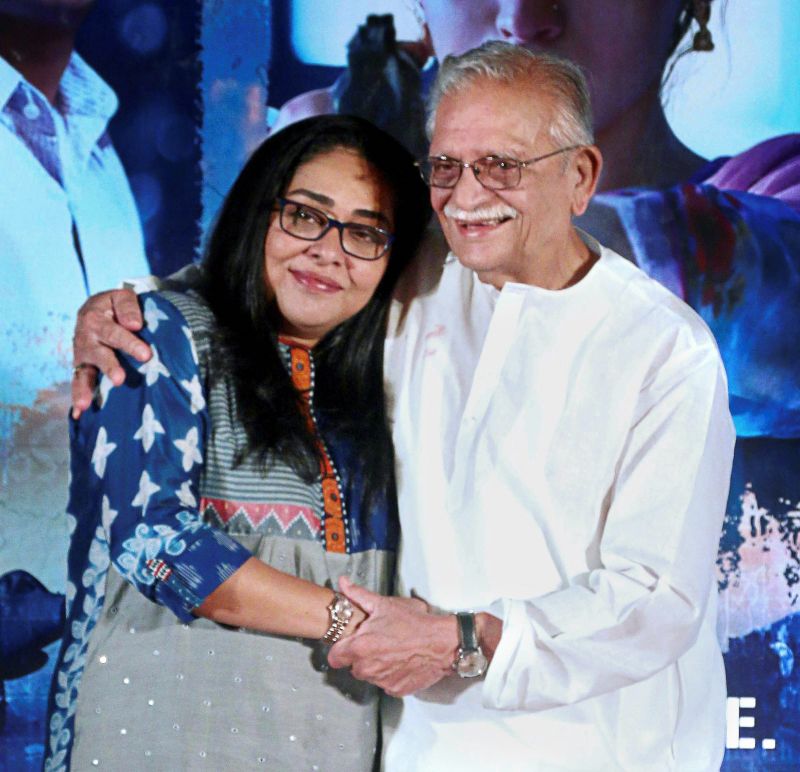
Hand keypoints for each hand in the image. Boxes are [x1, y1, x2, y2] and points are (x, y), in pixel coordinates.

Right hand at [72, 288, 148, 416]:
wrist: (97, 309)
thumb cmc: (115, 305)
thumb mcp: (121, 296)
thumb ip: (128, 306)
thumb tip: (135, 324)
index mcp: (95, 318)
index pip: (114, 332)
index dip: (129, 343)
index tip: (145, 354)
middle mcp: (85, 338)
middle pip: (99, 354)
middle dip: (110, 366)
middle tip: (120, 379)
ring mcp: (82, 355)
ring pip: (83, 372)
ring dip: (84, 388)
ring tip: (86, 403)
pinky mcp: (82, 367)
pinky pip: (78, 382)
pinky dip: (78, 397)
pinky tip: (78, 413)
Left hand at [327, 577, 457, 696]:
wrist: (441, 643)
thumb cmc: (414, 623)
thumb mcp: (384, 604)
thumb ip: (358, 595)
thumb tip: (343, 583)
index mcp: (360, 647)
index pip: (334, 658)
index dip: (341, 649)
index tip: (349, 644)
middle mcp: (368, 668)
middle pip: (353, 667)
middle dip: (360, 657)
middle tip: (376, 643)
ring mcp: (382, 681)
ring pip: (370, 676)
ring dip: (376, 666)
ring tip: (391, 650)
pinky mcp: (395, 689)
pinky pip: (386, 683)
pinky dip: (391, 675)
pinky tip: (401, 661)